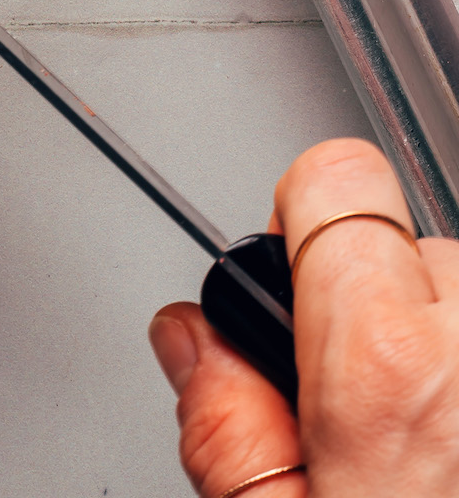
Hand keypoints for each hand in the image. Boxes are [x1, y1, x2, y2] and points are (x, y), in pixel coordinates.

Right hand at [150, 136, 458, 494]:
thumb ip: (223, 426)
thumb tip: (191, 339)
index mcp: (386, 364)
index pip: (337, 175)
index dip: (300, 214)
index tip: (295, 269)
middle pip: (405, 243)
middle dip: (376, 306)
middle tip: (362, 413)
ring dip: (440, 345)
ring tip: (430, 444)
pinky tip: (456, 447)